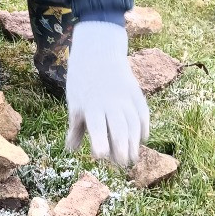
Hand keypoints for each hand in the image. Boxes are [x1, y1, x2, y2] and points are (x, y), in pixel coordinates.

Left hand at [65, 21, 148, 165]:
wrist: (99, 51)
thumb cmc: (82, 80)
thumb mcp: (74, 102)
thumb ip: (76, 127)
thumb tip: (71, 150)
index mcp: (91, 105)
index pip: (97, 126)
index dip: (99, 142)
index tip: (100, 156)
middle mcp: (110, 102)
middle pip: (119, 128)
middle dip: (121, 148)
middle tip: (121, 164)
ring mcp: (125, 97)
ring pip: (133, 123)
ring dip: (134, 142)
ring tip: (132, 158)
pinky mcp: (136, 93)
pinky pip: (142, 113)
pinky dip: (143, 127)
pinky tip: (142, 139)